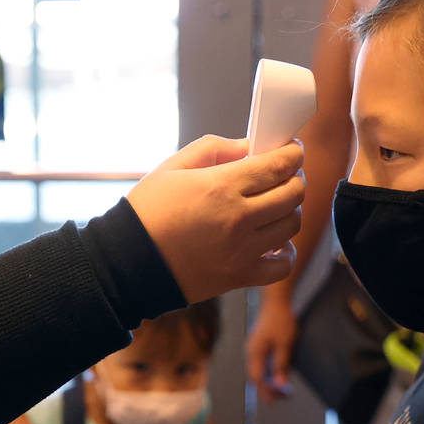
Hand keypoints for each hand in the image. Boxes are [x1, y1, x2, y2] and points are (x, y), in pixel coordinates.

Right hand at [128, 136, 304, 302]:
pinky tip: (274, 241)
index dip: (293, 153)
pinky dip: (286, 252)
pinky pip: (282, 266)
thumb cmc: (147, 212)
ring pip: (292, 225)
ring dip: (290, 210)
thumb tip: (248, 147)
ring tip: (276, 205)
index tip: (292, 150)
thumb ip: (214, 149)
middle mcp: (239, 218)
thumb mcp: (173, 166)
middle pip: (293, 193)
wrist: (128, 262)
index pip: (279, 165)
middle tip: (285, 174)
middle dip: (295, 178)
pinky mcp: (239, 276)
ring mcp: (242, 250)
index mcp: (222, 186)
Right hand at [246, 298, 298, 402]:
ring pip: (259, 371)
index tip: (278, 399)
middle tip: (284, 397)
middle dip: (268, 389)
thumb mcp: (285, 344)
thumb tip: (281, 384)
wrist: (276, 301)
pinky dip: (270, 372)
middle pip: (256, 377)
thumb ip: (281, 364)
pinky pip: (262, 364)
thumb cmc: (281, 319)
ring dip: (270, 381)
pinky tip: (280, 375)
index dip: (266, 391)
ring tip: (284, 390)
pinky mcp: (260, 345)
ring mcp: (254, 348)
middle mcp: (251, 352)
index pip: (257, 378)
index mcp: (254, 352)